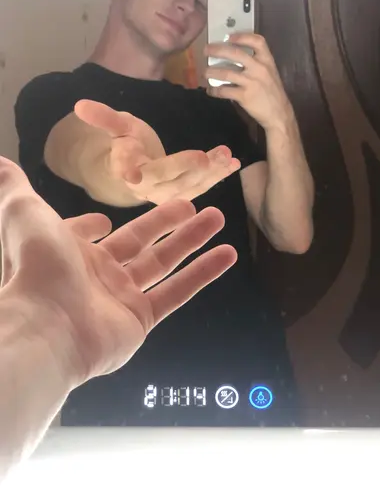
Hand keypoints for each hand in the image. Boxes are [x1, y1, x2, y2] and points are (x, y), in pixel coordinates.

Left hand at [0, 158, 236, 383]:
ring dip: (192, 240)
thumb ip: (14, 186)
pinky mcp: (141, 320)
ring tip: (218, 218)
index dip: (94, 226)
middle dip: (167, 221)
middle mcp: (96, 274)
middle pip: (139, 242)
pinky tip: (227, 254)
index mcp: (69, 251)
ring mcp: (120, 299)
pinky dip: (203, 274)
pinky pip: (177, 292)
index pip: (86, 235)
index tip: (105, 220)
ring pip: (163, 263)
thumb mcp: (24, 212)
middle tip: (194, 204)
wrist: (47, 324)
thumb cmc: (38, 264)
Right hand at [74, 100, 240, 203]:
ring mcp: (166, 194)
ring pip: (189, 187)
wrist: (134, 169)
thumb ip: (104, 118)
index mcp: (126, 170)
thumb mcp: (117, 127)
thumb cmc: (126, 143)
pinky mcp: (184, 194)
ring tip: (228, 156)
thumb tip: (80, 104)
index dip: (130, 172)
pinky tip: (236, 164)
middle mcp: (146, 188)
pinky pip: (203, 186)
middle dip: (187, 169)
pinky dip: (220, 175)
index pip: (127, 171)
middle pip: (166, 181)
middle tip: (208, 156)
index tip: (134, 174)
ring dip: (211, 173)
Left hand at [204, 34, 292, 130]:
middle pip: (236, 53)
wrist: (278, 114)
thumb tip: (232, 56)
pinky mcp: (244, 96)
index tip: (229, 36)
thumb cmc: (272, 92)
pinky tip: (211, 91)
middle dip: (217, 50)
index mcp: (267, 61)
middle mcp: (259, 69)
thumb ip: (256, 64)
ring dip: (212, 72)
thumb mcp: (270, 73)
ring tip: (205, 72)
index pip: (257, 41)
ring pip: (226, 73)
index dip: (242, 36)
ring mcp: (251, 82)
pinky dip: (215, 90)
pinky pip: (224, 91)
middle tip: (206, 50)